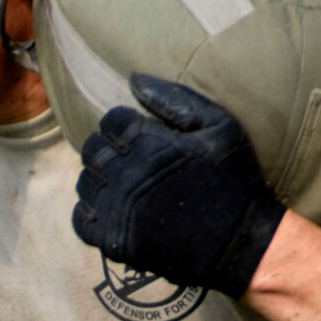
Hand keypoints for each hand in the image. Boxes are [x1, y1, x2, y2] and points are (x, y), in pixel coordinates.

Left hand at [73, 74, 285, 297]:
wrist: (239, 241)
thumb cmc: (234, 179)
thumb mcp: (219, 126)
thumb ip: (175, 100)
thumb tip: (134, 79)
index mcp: (149, 145)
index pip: (110, 121)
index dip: (124, 125)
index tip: (138, 136)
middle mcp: (127, 177)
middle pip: (92, 151)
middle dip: (108, 150)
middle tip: (129, 160)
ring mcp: (118, 212)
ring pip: (84, 184)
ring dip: (99, 180)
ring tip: (123, 185)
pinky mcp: (115, 241)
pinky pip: (81, 221)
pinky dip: (91, 213)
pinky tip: (112, 210)